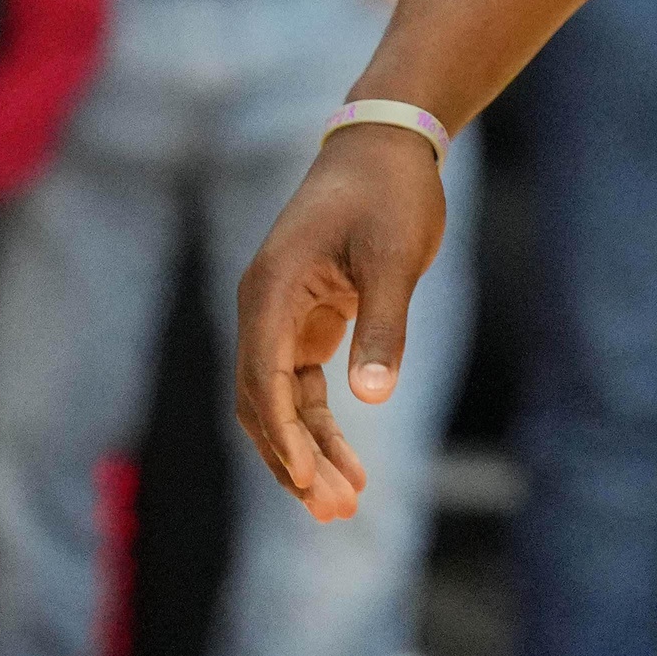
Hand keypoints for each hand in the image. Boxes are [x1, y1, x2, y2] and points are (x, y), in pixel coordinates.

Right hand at [232, 123, 450, 521]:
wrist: (389, 144)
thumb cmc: (391, 194)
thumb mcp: (394, 259)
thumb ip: (382, 327)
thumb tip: (371, 396)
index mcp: (270, 290)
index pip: (262, 379)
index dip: (282, 436)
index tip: (307, 481)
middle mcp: (263, 307)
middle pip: (262, 402)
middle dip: (293, 459)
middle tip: (336, 511)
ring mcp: (280, 316)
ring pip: (282, 402)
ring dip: (307, 450)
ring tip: (344, 504)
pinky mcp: (306, 321)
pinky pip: (301, 387)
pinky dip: (320, 424)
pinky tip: (347, 463)